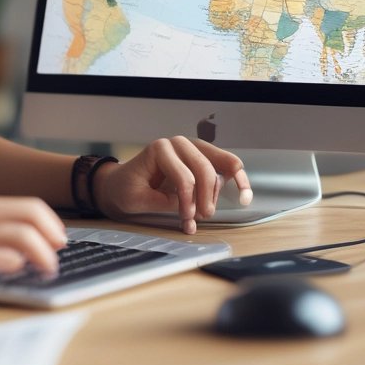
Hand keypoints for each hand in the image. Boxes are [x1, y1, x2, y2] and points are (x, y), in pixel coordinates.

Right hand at [0, 196, 67, 303]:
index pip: (26, 203)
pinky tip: (18, 273)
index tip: (58, 241)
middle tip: (59, 255)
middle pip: (30, 212)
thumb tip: (20, 254)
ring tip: (46, 270)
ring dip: (43, 253)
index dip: (50, 222)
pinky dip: (17, 264)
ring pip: (22, 233)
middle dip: (54, 234)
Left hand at [93, 137, 251, 234]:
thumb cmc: (127, 189)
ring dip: (218, 192)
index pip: (183, 177)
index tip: (186, 220)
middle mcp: (178, 144)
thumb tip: (191, 206)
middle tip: (202, 218)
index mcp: (159, 149)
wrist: (121, 184)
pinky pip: (223, 166)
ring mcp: (191, 150)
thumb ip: (164, 201)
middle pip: (204, 169)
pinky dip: (235, 180)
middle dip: (206, 197)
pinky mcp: (200, 159)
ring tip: (209, 213)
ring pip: (217, 167)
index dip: (188, 201)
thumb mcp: (137, 199)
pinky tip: (244, 193)